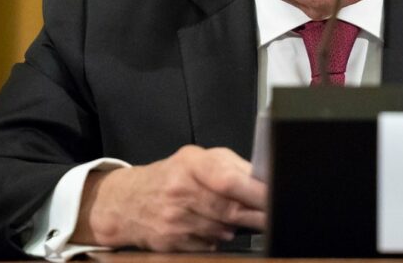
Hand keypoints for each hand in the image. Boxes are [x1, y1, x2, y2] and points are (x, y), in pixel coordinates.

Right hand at [72, 145, 265, 251]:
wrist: (127, 201)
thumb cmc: (172, 175)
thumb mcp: (197, 159)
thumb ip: (231, 166)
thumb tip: (262, 181)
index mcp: (192, 164)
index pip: (229, 180)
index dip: (255, 193)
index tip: (275, 198)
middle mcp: (181, 191)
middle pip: (229, 209)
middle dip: (256, 215)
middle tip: (273, 216)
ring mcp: (175, 219)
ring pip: (221, 229)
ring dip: (236, 227)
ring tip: (238, 218)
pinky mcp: (172, 242)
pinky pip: (208, 244)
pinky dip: (218, 238)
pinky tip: (216, 229)